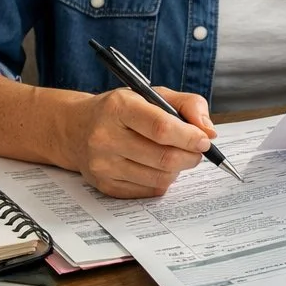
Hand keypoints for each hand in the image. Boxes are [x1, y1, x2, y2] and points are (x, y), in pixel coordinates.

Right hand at [63, 86, 217, 197]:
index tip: (204, 140)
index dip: (189, 137)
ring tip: (176, 156)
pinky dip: (162, 180)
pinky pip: (148, 190)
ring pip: (160, 177)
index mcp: (118, 107)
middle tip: (196, 150)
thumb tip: (208, 131)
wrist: (76, 129)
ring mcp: (102, 164)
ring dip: (178, 169)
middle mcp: (105, 137)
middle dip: (190, 156)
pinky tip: (156, 166)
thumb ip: (187, 105)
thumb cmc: (121, 110)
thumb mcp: (152, 94)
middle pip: (164, 158)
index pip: (161, 128)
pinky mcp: (104, 185)